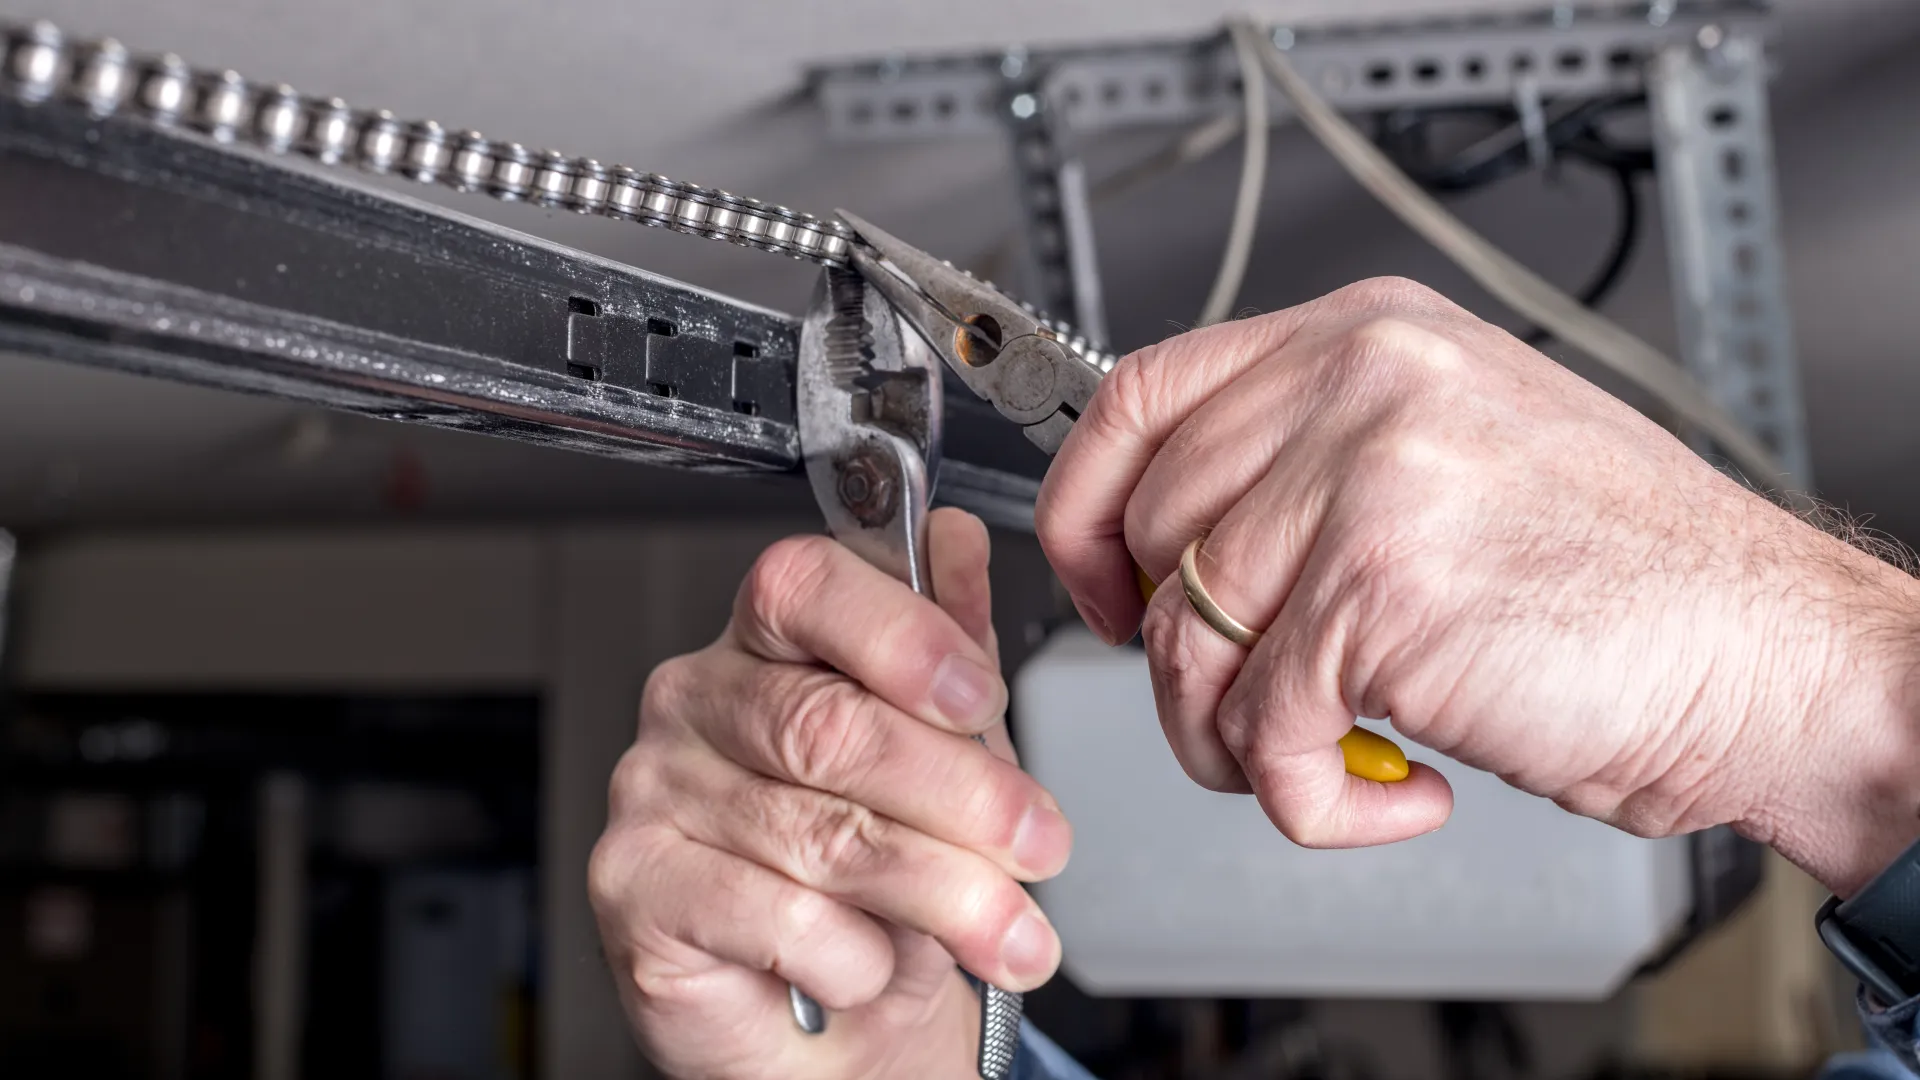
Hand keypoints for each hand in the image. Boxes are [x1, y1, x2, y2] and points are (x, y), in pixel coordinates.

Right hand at [589, 509, 1070, 1079]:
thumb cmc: (875, 880)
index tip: (981, 696)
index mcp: (767, 641)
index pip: (808, 587)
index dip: (901, 635)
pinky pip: (773, 915)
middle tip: (1039, 843)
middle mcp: (698, 699)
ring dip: (941, 891)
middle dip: (961, 793)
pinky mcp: (634, 886)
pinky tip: (871, 966)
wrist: (825, 1017)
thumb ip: (948, 652)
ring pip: (819, 831)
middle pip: (829, 723)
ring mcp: (654, 790)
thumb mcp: (940, 757)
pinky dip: (852, 954)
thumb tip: (958, 545)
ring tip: (1009, 931)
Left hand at [1035, 276, 1919, 894]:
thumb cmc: (1630, 578)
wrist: (1772, 656)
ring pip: (1184, 642)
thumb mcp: (1455, 451)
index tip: (1102, 588)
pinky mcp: (1377, 595)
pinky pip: (1259, 733)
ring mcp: (1363, 480)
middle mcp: (1356, 386)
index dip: (1088, 510)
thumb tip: (1175, 541)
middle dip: (1178, 656)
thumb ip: (1309, 460)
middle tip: (1255, 705)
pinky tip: (1403, 789)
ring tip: (1334, 757)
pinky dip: (1313, 802)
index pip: (1140, 399)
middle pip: (1149, 534)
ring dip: (1242, 742)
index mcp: (1364, 336)